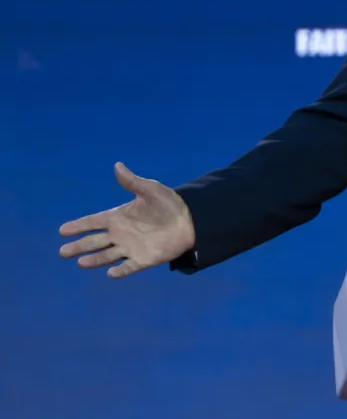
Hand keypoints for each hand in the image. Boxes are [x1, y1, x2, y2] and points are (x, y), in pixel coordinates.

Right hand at [59, 162, 195, 278]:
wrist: (190, 220)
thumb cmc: (168, 203)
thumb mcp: (150, 189)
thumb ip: (132, 181)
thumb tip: (117, 165)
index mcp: (118, 217)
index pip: (93, 222)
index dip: (78, 226)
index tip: (62, 230)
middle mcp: (120, 234)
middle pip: (94, 241)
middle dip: (79, 246)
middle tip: (63, 252)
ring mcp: (130, 248)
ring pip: (107, 256)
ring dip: (95, 260)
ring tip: (81, 262)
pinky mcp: (143, 259)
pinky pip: (129, 267)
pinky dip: (120, 271)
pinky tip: (111, 273)